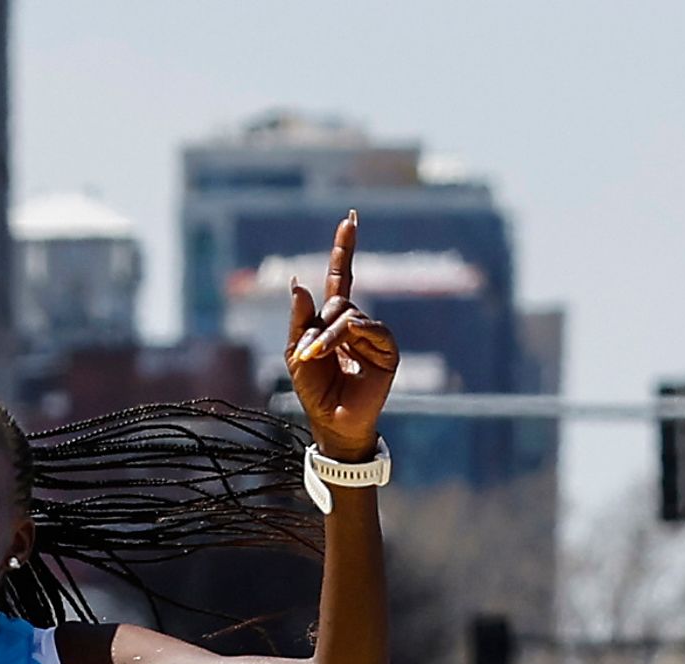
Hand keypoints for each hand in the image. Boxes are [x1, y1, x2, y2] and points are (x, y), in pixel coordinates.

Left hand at [286, 212, 400, 463]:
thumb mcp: (296, 352)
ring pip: (350, 315)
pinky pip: (372, 329)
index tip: (349, 220)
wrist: (333, 422)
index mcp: (334, 320)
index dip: (344, 250)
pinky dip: (353, 335)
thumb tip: (299, 281)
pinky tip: (344, 347)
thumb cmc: (315, 390)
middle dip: (318, 326)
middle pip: (338, 302)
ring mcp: (374, 336)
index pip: (342, 277)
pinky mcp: (388, 351)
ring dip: (329, 336)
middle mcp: (356, 323)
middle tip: (307, 354)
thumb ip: (299, 319)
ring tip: (317, 358)